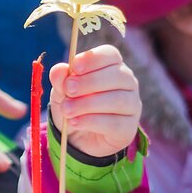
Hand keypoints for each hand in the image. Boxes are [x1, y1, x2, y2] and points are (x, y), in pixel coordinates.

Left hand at [48, 44, 141, 159]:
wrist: (78, 138)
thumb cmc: (73, 106)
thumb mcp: (61, 92)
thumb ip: (60, 80)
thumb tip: (59, 70)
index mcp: (112, 66)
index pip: (110, 54)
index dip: (93, 58)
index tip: (75, 67)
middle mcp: (127, 83)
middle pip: (117, 75)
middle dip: (89, 82)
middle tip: (68, 89)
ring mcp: (132, 105)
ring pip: (118, 100)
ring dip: (88, 104)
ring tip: (67, 110)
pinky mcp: (129, 128)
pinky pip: (115, 123)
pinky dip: (91, 122)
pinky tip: (75, 122)